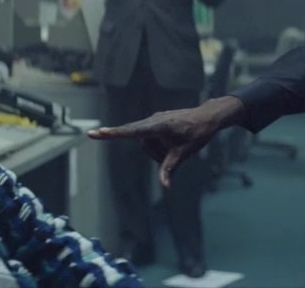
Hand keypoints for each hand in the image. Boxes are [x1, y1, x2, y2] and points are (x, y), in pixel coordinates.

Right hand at [87, 96, 245, 186]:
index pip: (131, 131)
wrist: (207, 117)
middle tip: (176, 150)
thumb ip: (170, 168)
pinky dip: (161, 145)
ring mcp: (154, 120)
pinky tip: (175, 142)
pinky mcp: (157, 122)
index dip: (113, 134)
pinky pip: (152, 138)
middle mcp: (153, 120)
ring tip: (177, 147)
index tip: (97, 133)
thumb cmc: (196, 134)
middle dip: (156, 153)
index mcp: (158, 126)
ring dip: (159, 150)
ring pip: (148, 143)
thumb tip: (165, 187)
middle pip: (143, 143)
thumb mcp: (184, 153)